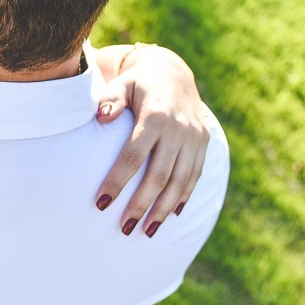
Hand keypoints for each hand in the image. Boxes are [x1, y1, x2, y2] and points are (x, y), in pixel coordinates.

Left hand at [94, 45, 208, 235]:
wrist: (173, 72)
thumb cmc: (138, 83)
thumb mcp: (122, 84)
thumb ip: (111, 99)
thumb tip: (101, 117)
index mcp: (155, 116)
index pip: (133, 156)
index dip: (118, 182)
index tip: (101, 204)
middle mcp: (178, 130)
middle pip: (159, 176)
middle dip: (141, 205)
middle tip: (124, 229)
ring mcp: (194, 138)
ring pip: (180, 181)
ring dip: (164, 209)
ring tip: (147, 232)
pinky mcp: (203, 143)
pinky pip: (195, 175)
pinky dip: (184, 196)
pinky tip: (171, 215)